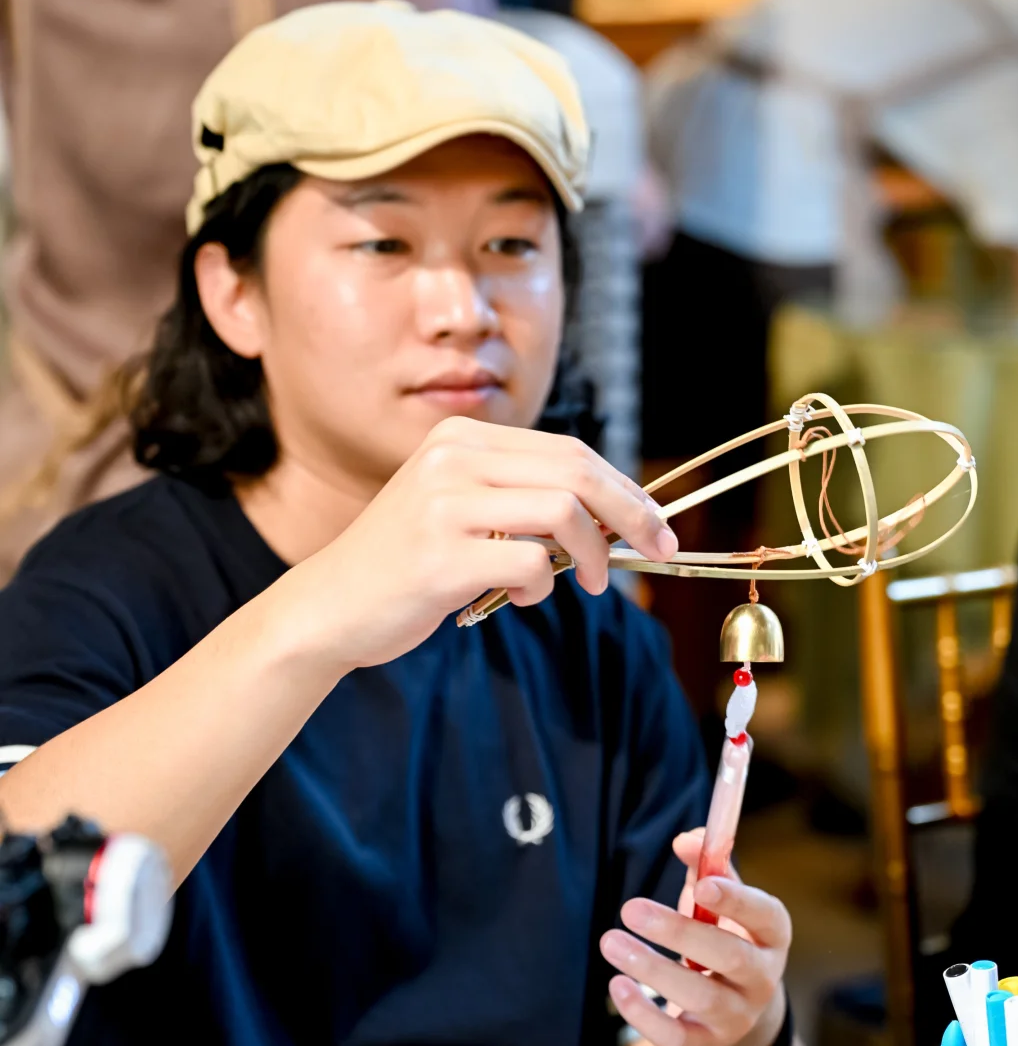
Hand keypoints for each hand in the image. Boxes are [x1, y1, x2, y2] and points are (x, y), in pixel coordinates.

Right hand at [284, 417, 678, 670]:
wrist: (329, 606)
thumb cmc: (405, 565)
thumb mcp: (459, 509)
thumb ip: (521, 499)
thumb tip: (617, 515)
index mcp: (461, 438)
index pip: (568, 450)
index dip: (623, 486)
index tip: (653, 523)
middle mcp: (452, 458)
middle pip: (577, 472)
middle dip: (632, 513)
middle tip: (660, 550)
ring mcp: (444, 505)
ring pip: (562, 513)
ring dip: (594, 555)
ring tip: (591, 583)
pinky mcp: (441, 555)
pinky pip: (531, 565)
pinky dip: (543, 588)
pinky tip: (522, 599)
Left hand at [600, 827, 790, 1045]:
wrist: (731, 1010)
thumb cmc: (722, 937)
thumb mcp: (719, 902)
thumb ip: (706, 866)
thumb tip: (686, 840)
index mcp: (770, 934)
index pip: (765, 916)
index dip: (736, 901)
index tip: (701, 885)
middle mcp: (762, 977)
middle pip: (730, 956)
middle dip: (679, 931)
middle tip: (631, 908)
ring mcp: (737, 1015)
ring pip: (700, 995)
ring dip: (652, 969)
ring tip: (611, 942)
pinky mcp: (706, 1044)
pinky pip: (677, 1038)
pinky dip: (644, 1015)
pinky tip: (618, 986)